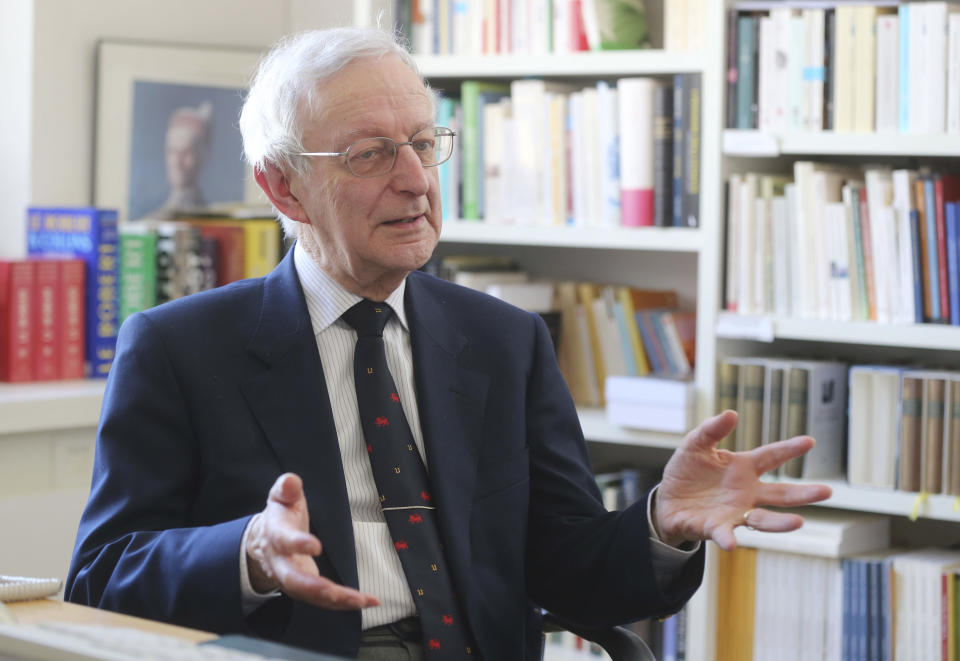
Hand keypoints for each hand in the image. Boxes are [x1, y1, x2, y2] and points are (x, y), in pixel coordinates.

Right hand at [246, 473, 379, 609]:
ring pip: (311, 595)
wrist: (264, 540)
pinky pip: (323, 599)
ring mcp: (292, 579)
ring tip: (362, 600)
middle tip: (337, 592)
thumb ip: (287, 488)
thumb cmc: (280, 515)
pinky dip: (344, 603)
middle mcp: (281, 563)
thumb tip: (291, 481)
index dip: (298, 544)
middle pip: (294, 580)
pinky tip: (368, 601)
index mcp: (276, 535)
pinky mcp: (305, 588)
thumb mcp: (281, 497)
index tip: (316, 546)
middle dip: (316, 588)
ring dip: (336, 600)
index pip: (284, 541)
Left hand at [653, 410, 831, 550]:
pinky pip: (725, 534)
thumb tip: (731, 414)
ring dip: (780, 523)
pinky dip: (728, 538)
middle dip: (803, 494)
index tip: (810, 441)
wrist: (668, 501)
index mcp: (743, 468)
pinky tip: (731, 543)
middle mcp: (746, 492)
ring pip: (763, 519)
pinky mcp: (716, 528)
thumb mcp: (695, 445)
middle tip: (827, 492)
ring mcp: (735, 512)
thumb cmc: (687, 472)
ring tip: (798, 523)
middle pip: (780, 493)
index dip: (789, 449)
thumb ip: (711, 430)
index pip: (771, 457)